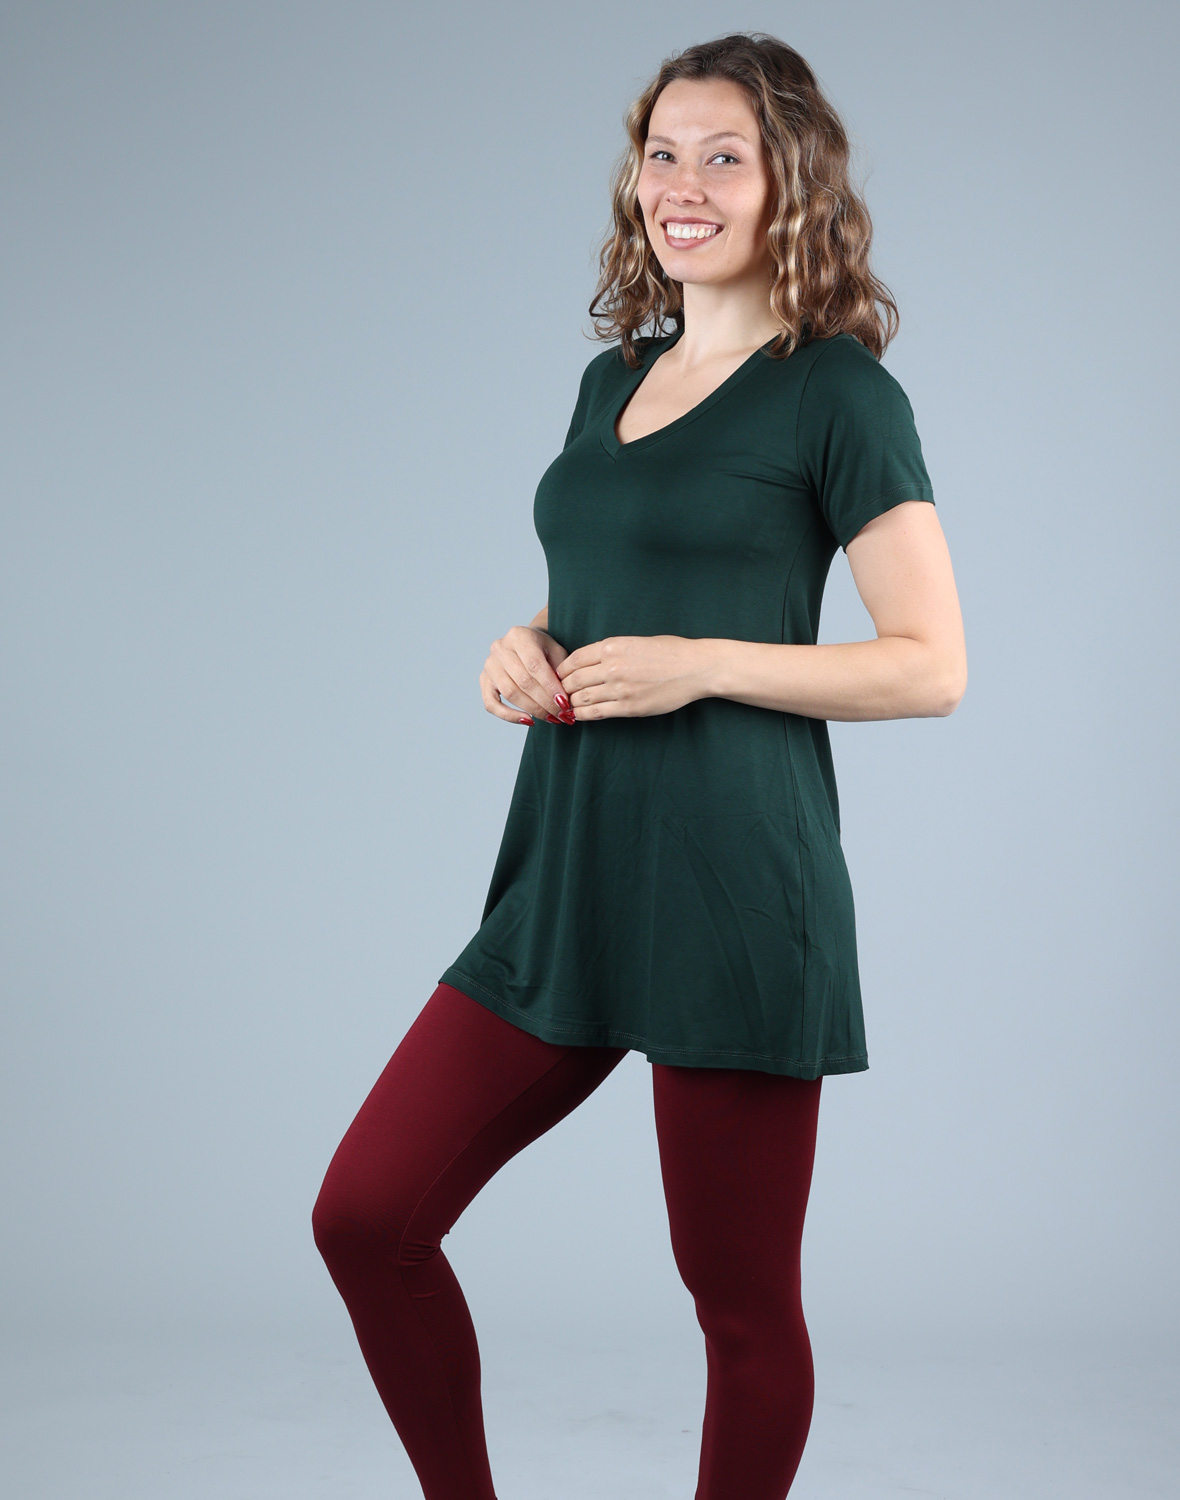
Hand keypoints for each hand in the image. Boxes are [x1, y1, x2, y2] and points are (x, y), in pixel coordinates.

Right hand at [480, 625, 578, 726]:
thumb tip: (563, 700)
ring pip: (510, 693)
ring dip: (532, 710)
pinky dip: (509, 716)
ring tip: (550, 718)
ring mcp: (489, 665)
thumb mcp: (556, 652)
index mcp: (519, 636)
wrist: (525, 643)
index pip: (534, 665)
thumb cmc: (544, 649)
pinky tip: (528, 721)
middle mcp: (499, 648)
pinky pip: (491, 704)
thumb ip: (560, 671)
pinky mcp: (484, 681)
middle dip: (544, 702)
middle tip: (561, 715)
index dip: (550, 687)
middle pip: (522, 681)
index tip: (564, 704)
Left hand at [556, 635, 709, 719]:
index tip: (559, 677)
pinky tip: (577, 716)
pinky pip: (596, 713)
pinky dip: (582, 715)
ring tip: (565, 707)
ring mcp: (620, 688)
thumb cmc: (669, 652)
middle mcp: (612, 666)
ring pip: (581, 698)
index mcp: (611, 646)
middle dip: (562, 689)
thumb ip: (610, 651)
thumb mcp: (635, 641)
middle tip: (558, 694)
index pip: (574, 660)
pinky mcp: (629, 707)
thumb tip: (588, 662)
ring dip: (570, 704)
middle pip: (573, 680)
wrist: (694, 668)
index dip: (561, 670)